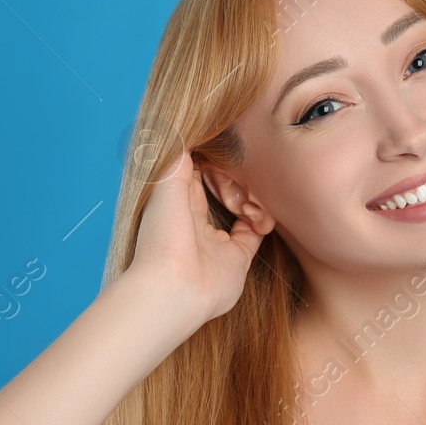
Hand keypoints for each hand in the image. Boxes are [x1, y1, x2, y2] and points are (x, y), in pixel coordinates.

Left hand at [128, 149, 265, 325]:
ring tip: (249, 187)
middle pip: (220, 190)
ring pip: (240, 208)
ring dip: (249, 195)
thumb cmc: (163, 237)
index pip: (196, 175)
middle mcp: (197, 223)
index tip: (223, 143)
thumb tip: (183, 136)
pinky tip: (259, 209)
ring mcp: (218, 242)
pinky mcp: (238, 258)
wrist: (175, 288)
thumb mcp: (165, 188)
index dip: (209, 159)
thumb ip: (176, 161)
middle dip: (232, 176)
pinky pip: (256, 231)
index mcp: (177, 206)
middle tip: (242, 164)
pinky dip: (261, 218)